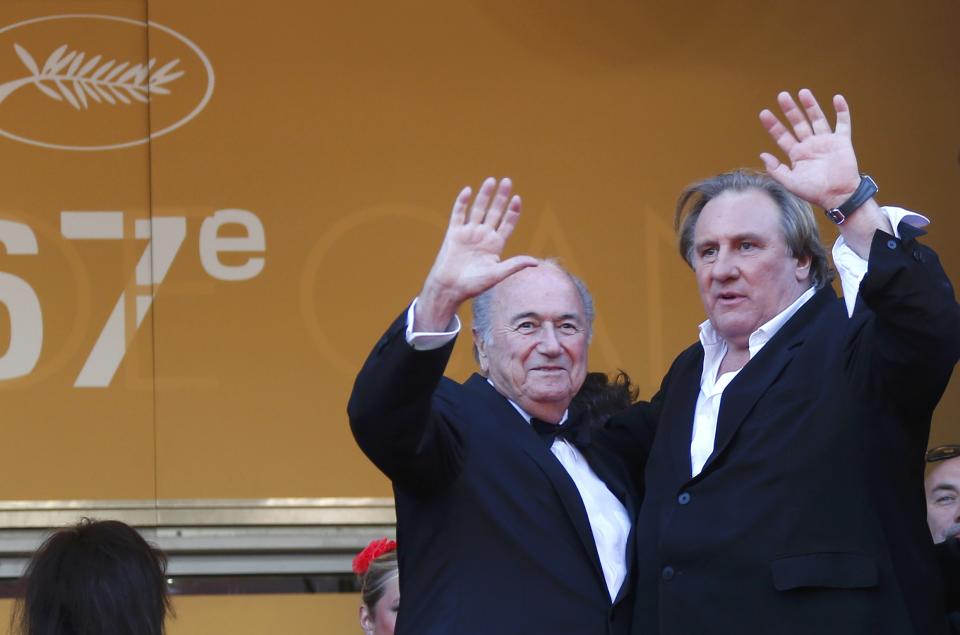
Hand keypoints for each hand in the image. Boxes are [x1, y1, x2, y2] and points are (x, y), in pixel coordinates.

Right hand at [415, 177, 537, 331]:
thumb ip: (514, 265)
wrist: (450, 288)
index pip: (507, 223)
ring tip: (491, 180)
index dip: (512, 211)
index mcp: (495, 245)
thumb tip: (536, 262)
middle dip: (501, 197)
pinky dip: (462, 202)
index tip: (517, 199)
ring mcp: (469, 233)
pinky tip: (468, 190)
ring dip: (484, 195)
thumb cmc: (474, 285)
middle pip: (495, 212)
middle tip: (507, 181)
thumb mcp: (497, 274)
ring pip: (478, 209)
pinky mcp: (454, 233)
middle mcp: (483, 236)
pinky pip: (459, 214)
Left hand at [759, 89, 860, 209]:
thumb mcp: (790, 182)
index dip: (773, 125)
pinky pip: (843, 123)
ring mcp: (826, 142)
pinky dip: (841, 111)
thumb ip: (776, 169)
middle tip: (782, 96)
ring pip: (817, 119)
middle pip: (798, 123)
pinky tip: (837, 98)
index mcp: (797, 154)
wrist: (838, 196)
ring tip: (803, 92)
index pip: (782, 136)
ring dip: (811, 105)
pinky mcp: (842, 142)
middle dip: (790, 110)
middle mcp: (810, 145)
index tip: (764, 113)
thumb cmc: (814, 192)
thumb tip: (762, 154)